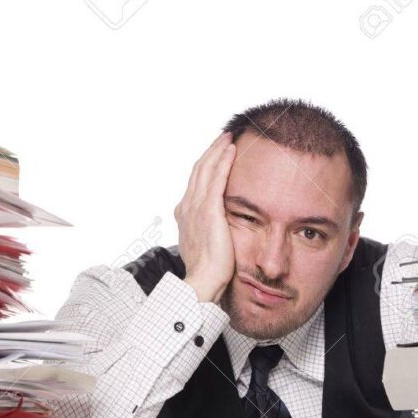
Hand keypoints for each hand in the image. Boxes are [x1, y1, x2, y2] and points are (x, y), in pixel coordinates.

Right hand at [175, 132, 236, 302]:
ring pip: (206, 169)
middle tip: (223, 136)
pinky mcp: (209, 210)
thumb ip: (208, 229)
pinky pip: (216, 179)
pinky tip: (232, 150)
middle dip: (211, 151)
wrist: (202, 281)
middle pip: (198, 170)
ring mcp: (196, 207)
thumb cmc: (207, 269)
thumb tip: (217, 226)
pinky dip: (223, 162)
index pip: (195, 181)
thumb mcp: (204, 243)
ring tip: (228, 137)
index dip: (205, 165)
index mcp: (185, 213)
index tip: (216, 153)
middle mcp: (187, 206)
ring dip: (217, 150)